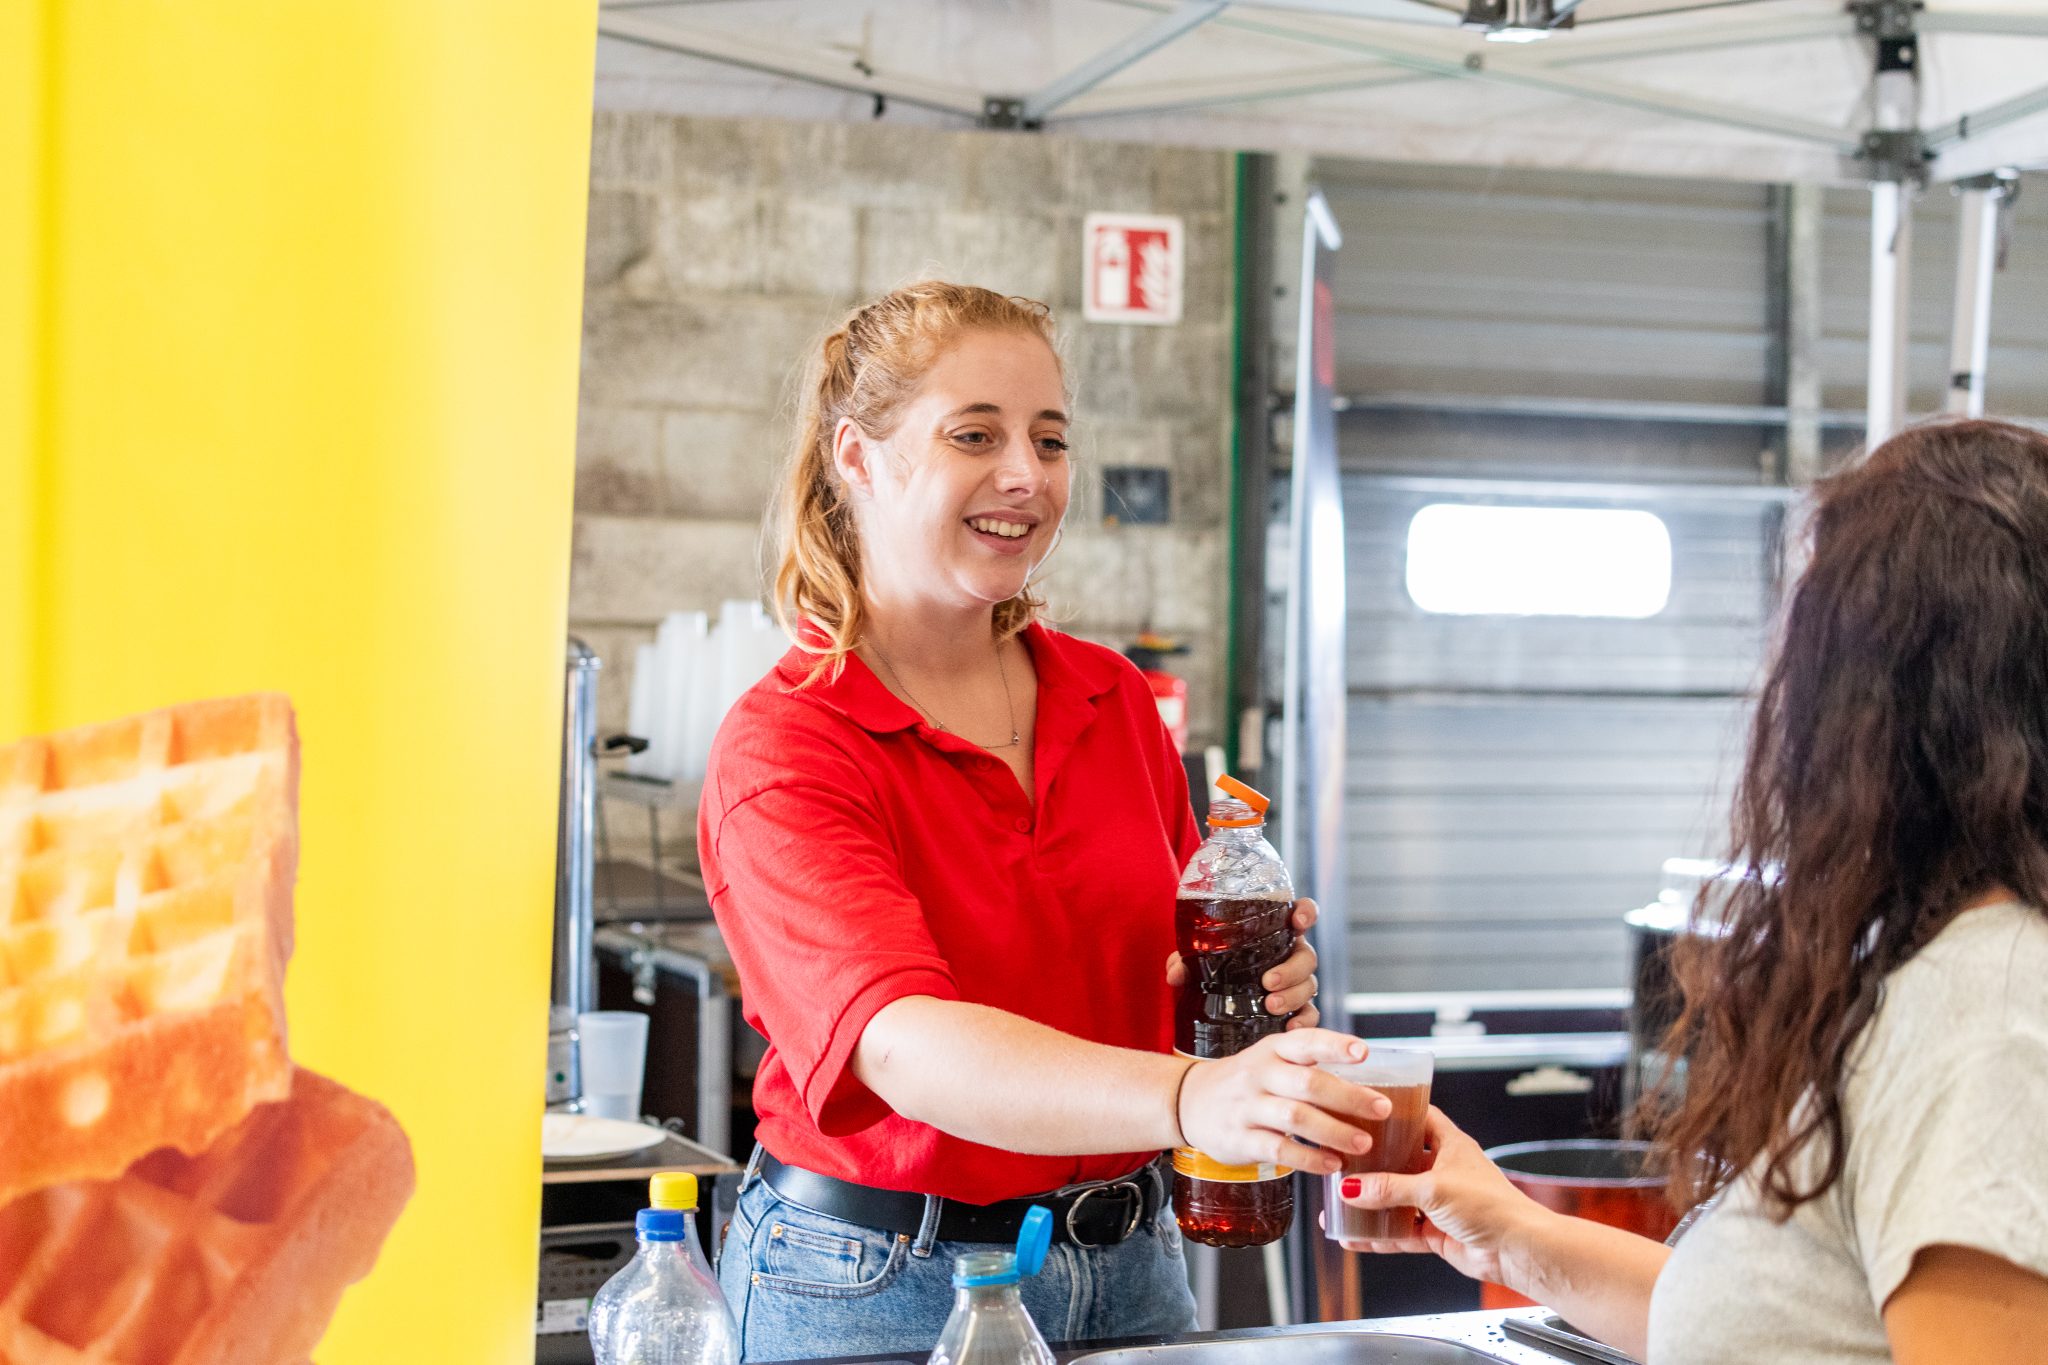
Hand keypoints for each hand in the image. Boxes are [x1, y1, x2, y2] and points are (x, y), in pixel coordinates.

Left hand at [1165, 896, 1319, 1029]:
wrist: (1216, 1007)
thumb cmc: (1215, 970)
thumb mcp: (1199, 962)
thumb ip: (1186, 961)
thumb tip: (1176, 973)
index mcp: (1273, 934)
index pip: (1299, 914)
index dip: (1305, 912)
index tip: (1297, 920)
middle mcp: (1290, 955)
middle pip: (1307, 956)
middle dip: (1291, 968)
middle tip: (1267, 981)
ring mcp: (1297, 983)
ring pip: (1309, 985)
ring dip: (1293, 995)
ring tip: (1270, 1005)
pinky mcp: (1298, 1008)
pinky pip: (1310, 1014)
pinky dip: (1304, 1021)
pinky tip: (1290, 1027)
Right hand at [1176, 1028, 1386, 1175]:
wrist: (1189, 1101)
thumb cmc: (1247, 1081)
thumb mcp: (1271, 1061)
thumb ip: (1310, 1067)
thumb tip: (1369, 1081)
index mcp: (1273, 1050)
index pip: (1306, 1042)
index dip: (1335, 1046)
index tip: (1364, 1053)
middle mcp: (1260, 1074)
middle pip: (1307, 1083)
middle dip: (1348, 1097)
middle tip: (1382, 1109)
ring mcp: (1247, 1107)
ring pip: (1294, 1117)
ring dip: (1333, 1131)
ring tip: (1364, 1143)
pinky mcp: (1239, 1139)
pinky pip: (1278, 1149)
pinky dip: (1308, 1159)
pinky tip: (1331, 1164)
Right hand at [1332, 1106, 1547, 1283]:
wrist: (1517, 1250)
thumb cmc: (1492, 1206)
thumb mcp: (1433, 1189)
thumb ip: (1391, 1188)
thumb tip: (1353, 1189)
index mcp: (1450, 1145)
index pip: (1418, 1117)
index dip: (1394, 1113)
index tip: (1364, 1110)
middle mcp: (1444, 1170)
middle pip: (1401, 1160)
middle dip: (1373, 1162)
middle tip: (1342, 1158)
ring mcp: (1439, 1202)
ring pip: (1397, 1198)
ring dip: (1371, 1202)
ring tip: (1340, 1201)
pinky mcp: (1436, 1231)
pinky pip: (1400, 1231)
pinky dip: (1379, 1234)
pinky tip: (1356, 1237)